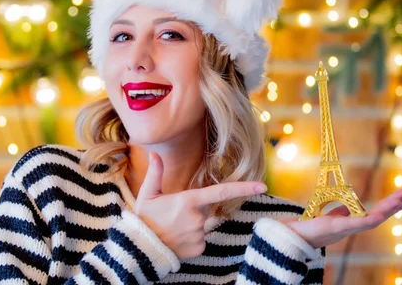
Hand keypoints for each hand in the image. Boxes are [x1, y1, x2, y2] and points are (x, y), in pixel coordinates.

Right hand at [134, 152, 267, 260]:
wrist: (139, 249)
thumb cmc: (143, 219)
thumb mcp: (147, 194)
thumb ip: (155, 173)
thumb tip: (154, 154)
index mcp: (187, 201)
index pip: (220, 192)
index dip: (243, 188)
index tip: (262, 186)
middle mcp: (197, 218)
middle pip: (204, 208)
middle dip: (192, 208)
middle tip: (171, 214)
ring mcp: (199, 235)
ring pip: (202, 224)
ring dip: (190, 224)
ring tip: (171, 227)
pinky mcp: (199, 248)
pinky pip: (200, 239)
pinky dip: (191, 238)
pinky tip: (176, 238)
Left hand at [281, 189, 401, 248]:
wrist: (296, 234)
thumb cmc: (312, 225)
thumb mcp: (330, 213)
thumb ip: (341, 210)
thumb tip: (349, 203)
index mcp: (350, 222)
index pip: (373, 213)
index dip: (387, 207)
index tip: (401, 199)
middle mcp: (351, 227)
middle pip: (377, 216)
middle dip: (392, 206)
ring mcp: (345, 228)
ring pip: (370, 221)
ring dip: (386, 211)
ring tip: (400, 202)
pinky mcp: (335, 228)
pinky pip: (354, 225)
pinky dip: (367, 220)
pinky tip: (378, 215)